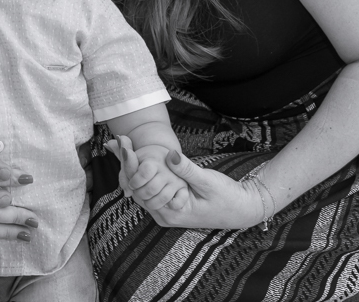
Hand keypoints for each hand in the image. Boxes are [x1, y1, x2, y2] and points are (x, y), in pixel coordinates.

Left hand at [109, 136, 264, 229]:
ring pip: (142, 189)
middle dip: (127, 165)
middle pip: (137, 190)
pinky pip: (150, 189)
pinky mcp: (170, 206)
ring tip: (121, 145)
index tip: (124, 146)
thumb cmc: (228, 198)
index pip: (141, 189)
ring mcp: (166, 212)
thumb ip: (187, 170)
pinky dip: (144, 174)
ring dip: (133, 169)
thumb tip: (169, 155)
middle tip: (116, 142)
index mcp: (171, 212)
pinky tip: (137, 157)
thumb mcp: (208, 182)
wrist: (242, 210)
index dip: (131, 166)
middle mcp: (164, 216)